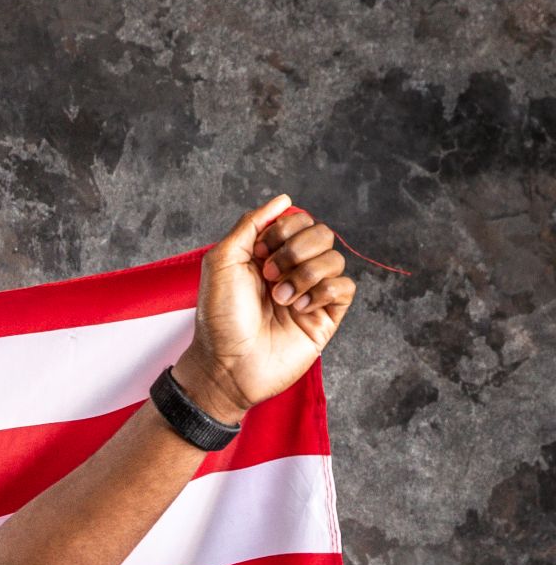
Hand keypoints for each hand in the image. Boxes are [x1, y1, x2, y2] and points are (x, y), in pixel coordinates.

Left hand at [172, 194, 357, 424]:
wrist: (227, 365)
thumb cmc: (219, 319)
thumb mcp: (222, 261)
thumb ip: (250, 224)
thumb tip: (284, 199)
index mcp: (269, 254)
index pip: (299, 220)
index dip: (283, 231)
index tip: (259, 255)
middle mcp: (292, 270)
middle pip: (322, 233)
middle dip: (295, 251)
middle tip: (269, 276)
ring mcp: (311, 293)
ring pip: (335, 259)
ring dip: (305, 275)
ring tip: (280, 299)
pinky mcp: (326, 316)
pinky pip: (345, 287)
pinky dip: (322, 293)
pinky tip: (299, 309)